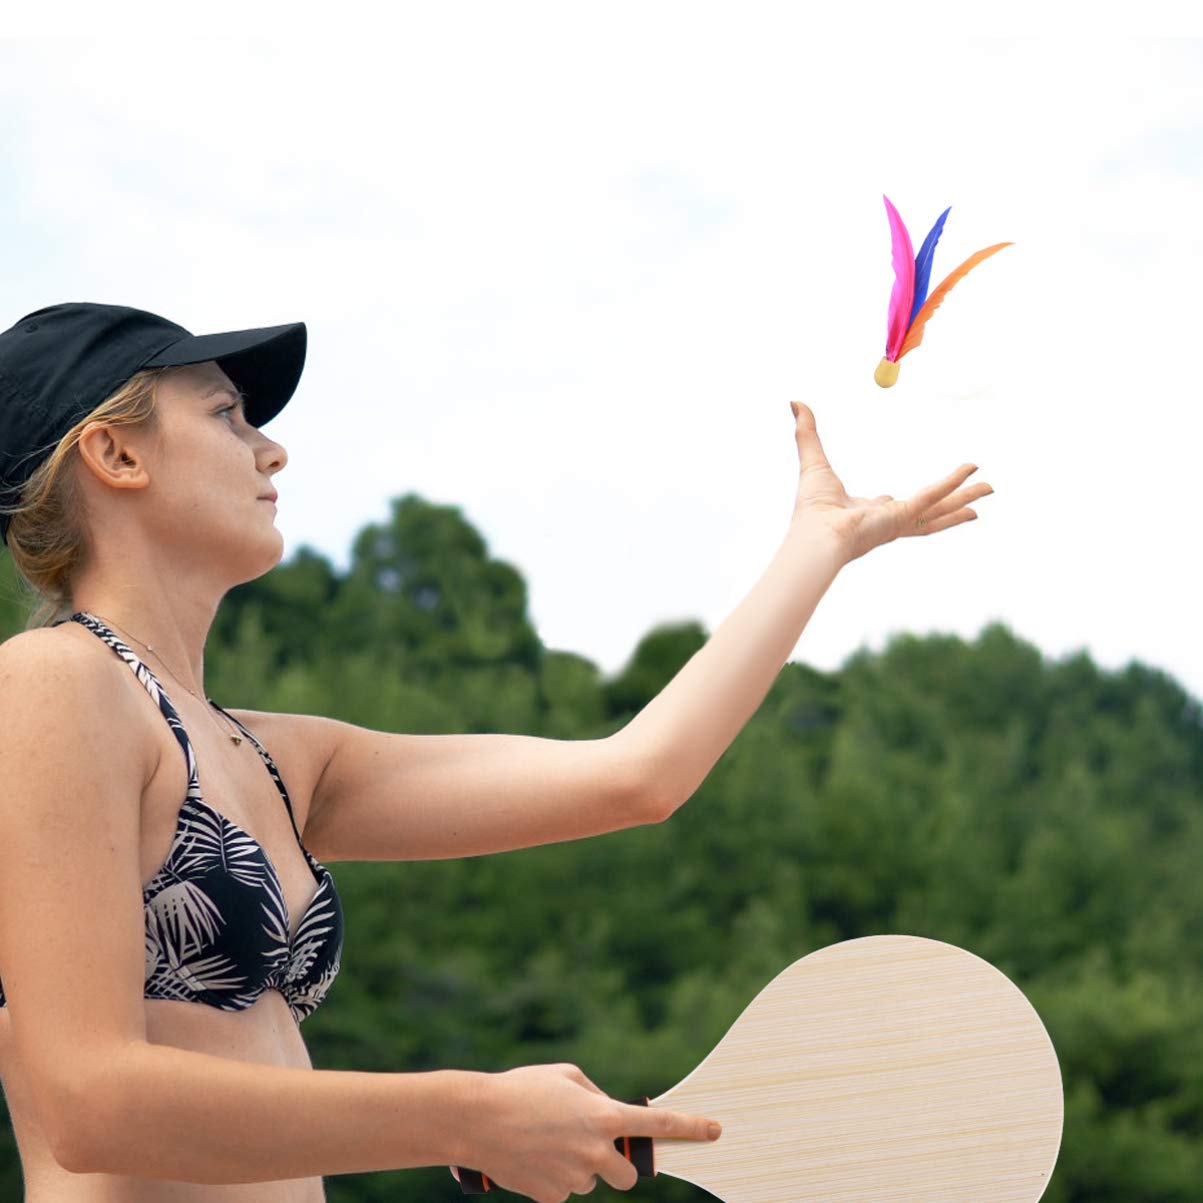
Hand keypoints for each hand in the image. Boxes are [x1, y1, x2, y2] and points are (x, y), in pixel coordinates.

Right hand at [450, 1062, 719, 1201]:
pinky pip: (564, 1191)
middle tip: (591, 1147)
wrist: (477, 1120)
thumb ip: (594, 1095)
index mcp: (602, 1115)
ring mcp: (574, 1177)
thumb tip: (607, 1114)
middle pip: (626, 1175)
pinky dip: (553, 1179)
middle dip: (615, 1165)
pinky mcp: (552, 1198)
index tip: (716, 1131)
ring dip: (578, 1167)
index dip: (690, 1128)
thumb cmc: (522, 1089)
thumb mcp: (565, 1077)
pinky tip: (532, 1159)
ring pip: (591, 1181)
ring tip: (545, 1144)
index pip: (657, 1125)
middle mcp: (595, 1150)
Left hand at [788, 401, 992, 563]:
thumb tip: (794, 403)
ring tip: (990, 489)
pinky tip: (972, 473)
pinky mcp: (905, 516)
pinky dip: (953, 483)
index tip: (895, 500)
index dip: (895, 503)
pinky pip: (934, 497)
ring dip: (965, 499)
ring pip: (941, 510)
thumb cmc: (810, 509)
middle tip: (974, 501)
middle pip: (928, 513)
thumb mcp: (812, 460)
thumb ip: (806, 432)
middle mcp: (886, 522)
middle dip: (952, 506)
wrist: (815, 535)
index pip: (889, 507)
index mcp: (866, 515)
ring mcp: (900, 522)